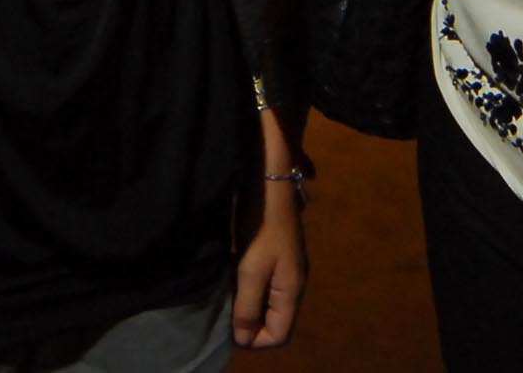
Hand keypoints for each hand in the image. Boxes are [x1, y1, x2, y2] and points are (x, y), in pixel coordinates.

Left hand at [232, 172, 305, 349]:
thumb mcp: (250, 270)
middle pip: (277, 321)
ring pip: (271, 303)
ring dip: (250, 306)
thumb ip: (248, 306)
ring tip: (229, 297)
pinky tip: (235, 279)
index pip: (280, 334)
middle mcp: (294, 283)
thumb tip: (243, 339)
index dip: (256, 339)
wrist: (269, 183)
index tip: (232, 329)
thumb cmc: (260, 227)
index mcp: (292, 290)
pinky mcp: (279, 256)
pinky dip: (251, 290)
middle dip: (252, 325)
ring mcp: (288, 268)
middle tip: (228, 314)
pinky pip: (267, 286)